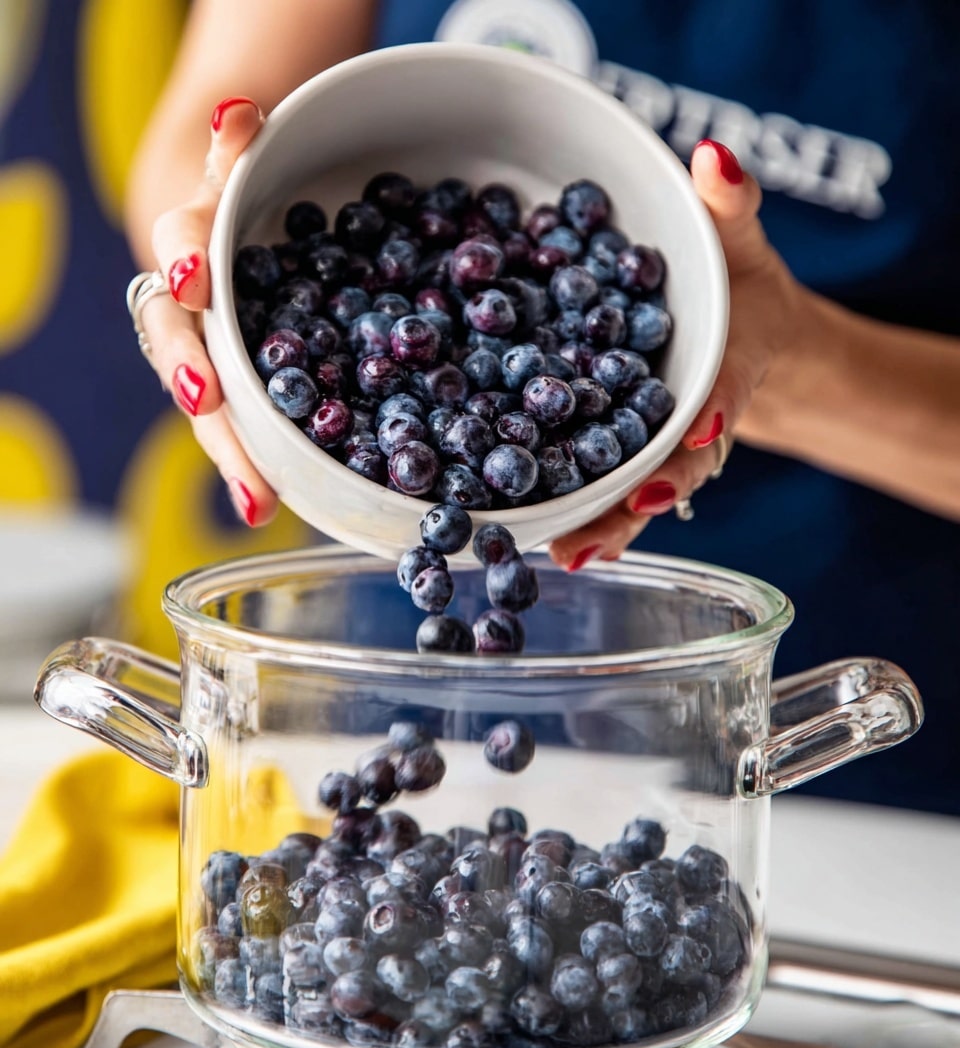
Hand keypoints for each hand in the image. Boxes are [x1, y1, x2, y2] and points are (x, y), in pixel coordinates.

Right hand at [135, 96, 277, 525]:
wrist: (227, 245)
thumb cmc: (240, 211)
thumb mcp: (237, 170)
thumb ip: (235, 149)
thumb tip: (241, 113)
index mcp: (191, 248)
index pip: (181, 248)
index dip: (187, 260)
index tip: (194, 279)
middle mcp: (187, 311)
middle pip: (178, 344)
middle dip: (191, 372)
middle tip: (203, 400)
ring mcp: (204, 359)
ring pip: (206, 405)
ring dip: (227, 449)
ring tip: (251, 497)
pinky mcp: (230, 393)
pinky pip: (237, 430)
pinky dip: (248, 470)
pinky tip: (263, 508)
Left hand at [549, 139, 802, 570]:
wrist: (732, 329)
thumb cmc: (734, 282)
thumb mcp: (739, 237)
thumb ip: (729, 204)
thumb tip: (713, 157)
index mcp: (725, 372)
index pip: (721, 396)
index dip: (710, 412)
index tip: (697, 432)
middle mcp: (685, 424)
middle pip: (668, 469)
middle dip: (642, 498)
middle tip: (614, 525)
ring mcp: (647, 445)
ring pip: (626, 490)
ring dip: (601, 522)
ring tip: (568, 552)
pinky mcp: (609, 448)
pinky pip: (589, 480)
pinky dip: (567, 507)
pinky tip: (532, 534)